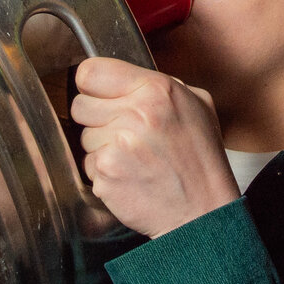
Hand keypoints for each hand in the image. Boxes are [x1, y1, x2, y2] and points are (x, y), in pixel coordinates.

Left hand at [69, 57, 236, 238]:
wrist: (203, 211)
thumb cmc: (200, 159)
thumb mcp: (197, 105)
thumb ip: (160, 84)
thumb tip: (124, 78)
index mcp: (157, 90)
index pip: (91, 72)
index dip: (93, 87)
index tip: (101, 97)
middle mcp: (136, 113)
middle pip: (80, 105)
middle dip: (97, 119)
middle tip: (125, 134)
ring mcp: (118, 145)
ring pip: (83, 137)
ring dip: (101, 148)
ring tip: (134, 159)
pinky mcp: (106, 173)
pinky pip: (88, 165)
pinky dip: (104, 173)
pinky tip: (130, 177)